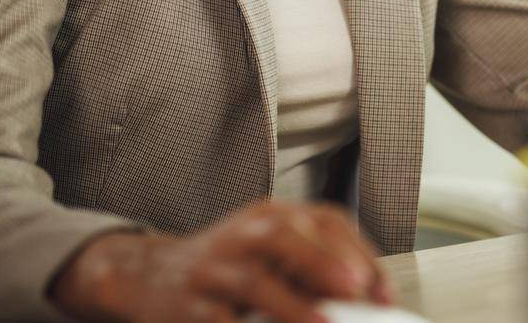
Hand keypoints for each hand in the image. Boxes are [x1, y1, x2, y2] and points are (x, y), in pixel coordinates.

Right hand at [48, 200, 393, 322]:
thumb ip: (312, 264)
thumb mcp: (269, 250)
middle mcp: (241, 234)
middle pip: (283, 236)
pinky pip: (216, 319)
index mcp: (270, 215)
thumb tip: (364, 293)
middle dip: (322, 261)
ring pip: (252, 280)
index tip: (380, 289)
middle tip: (356, 287)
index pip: (322, 219)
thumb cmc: (226, 264)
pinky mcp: (186, 305)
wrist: (146, 275)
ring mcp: (212, 269)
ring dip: (291, 304)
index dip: (357, 250)